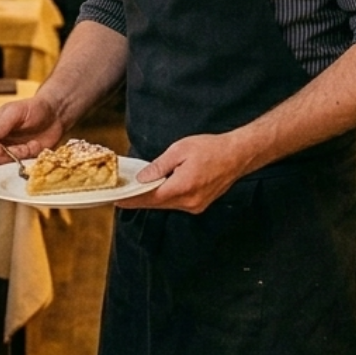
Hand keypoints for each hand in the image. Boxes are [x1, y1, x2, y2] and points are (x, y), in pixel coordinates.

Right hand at [0, 96, 65, 163]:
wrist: (55, 116)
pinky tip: (35, 146)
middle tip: (20, 149)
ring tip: (29, 146)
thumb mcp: (16, 110)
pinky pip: (19, 166)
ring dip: (16, 158)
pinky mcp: (22, 159)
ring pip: (4, 164)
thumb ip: (1, 123)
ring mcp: (9, 151)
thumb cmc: (34, 108)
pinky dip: (27, 159)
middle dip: (5, 156)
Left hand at [120, 131, 256, 214]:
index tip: (117, 200)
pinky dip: (166, 197)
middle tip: (121, 196)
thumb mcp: (180, 150)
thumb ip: (159, 166)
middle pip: (157, 203)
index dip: (131, 199)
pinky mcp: (200, 204)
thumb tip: (142, 178)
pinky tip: (158, 189)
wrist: (238, 155)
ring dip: (152, 198)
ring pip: (167, 204)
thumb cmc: (211, 148)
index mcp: (182, 187)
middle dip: (139, 199)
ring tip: (136, 191)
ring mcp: (196, 205)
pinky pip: (177, 203)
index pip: (150, 198)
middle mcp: (189, 202)